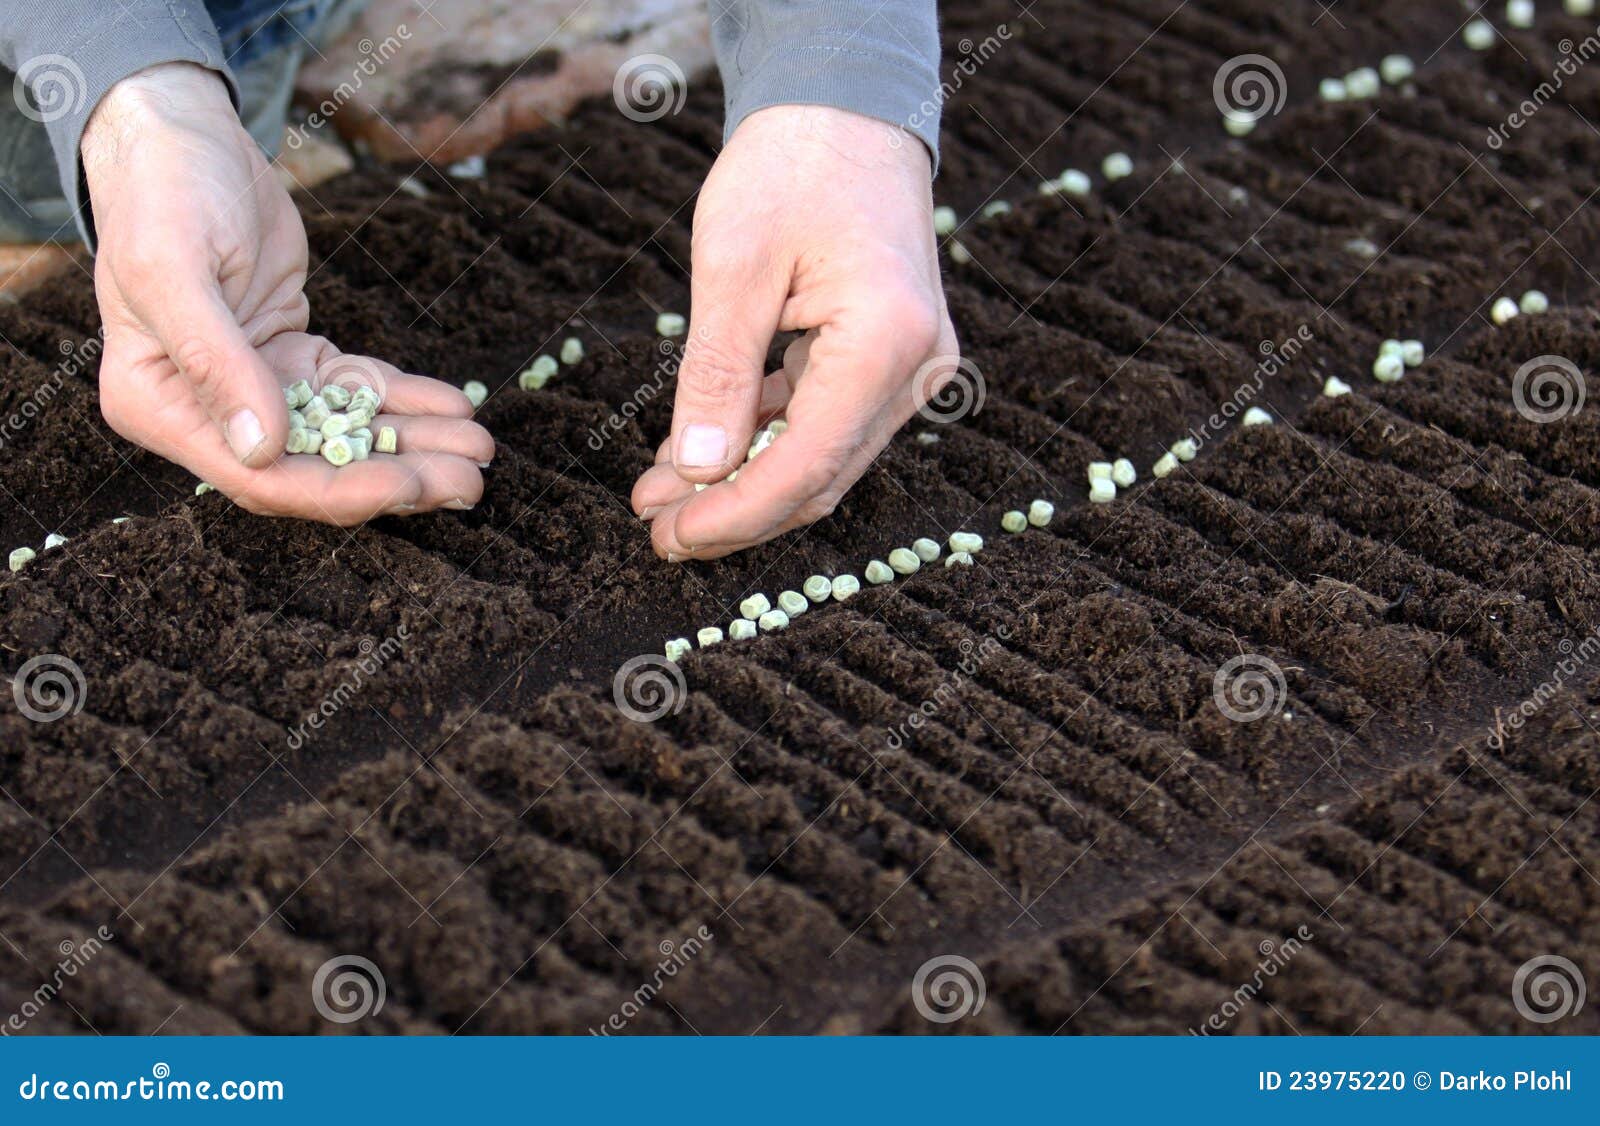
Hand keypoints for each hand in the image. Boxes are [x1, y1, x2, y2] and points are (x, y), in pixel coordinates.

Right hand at [83, 63, 492, 523]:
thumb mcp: (173, 269)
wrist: (180, 137)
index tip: (407, 486)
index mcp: (159, 407)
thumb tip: (260, 448)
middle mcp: (208, 411)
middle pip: (313, 467)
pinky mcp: (297, 355)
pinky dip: (407, 400)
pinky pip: (359, 390)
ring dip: (414, 444)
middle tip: (471, 480)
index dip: (336, 491)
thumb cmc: (163, 195)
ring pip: (346, 434)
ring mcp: (257, 385)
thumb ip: (214, 361)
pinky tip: (456, 406)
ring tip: (480, 446)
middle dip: (396, 478)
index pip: (258, 479)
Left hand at [629, 105, 957, 559]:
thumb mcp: (733, 266)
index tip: (667, 534)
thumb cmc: (790, 166)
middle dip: (734, 512)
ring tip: (665, 494)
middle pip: (819, 478)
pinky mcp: (894, 360)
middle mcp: (916, 368)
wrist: (846, 108)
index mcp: (884, 342)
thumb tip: (697, 474)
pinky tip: (706, 451)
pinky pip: (829, 423)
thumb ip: (717, 375)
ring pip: (824, 460)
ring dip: (746, 484)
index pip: (804, 467)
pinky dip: (767, 442)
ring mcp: (914, 368)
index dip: (732, 515)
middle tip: (657, 528)